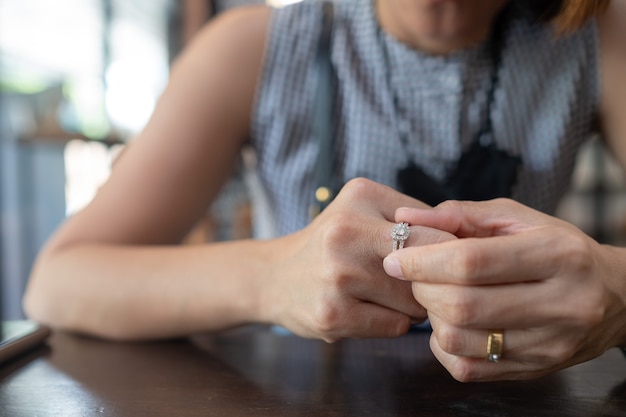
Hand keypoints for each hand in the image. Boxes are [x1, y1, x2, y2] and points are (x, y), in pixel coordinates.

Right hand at [260, 178, 455, 341]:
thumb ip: (415, 218)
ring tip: (383, 293)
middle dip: (431, 280)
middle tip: (419, 282)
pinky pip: (396, 327)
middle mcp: (346, 231)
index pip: (437, 230)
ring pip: (416, 302)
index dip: (451, 253)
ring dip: (412, 304)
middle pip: (428, 268)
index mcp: (361, 195)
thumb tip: (468, 245)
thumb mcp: (364, 209)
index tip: (451, 265)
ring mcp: (337, 275)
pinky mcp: (332, 315)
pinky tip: (366, 310)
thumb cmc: (332, 243)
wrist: (274, 277)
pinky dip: (391, 323)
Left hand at [383, 199, 625, 380]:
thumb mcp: (517, 220)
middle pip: (463, 304)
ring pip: (461, 340)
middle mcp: (562, 303)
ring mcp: (550, 344)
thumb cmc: (557, 249)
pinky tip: (451, 323)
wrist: (615, 298)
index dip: (423, 261)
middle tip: (415, 277)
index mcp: (558, 255)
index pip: (472, 262)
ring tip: (436, 297)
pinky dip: (443, 346)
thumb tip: (405, 217)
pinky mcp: (536, 371)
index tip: (395, 258)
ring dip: (431, 317)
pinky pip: (467, 369)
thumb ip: (460, 215)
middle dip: (422, 289)